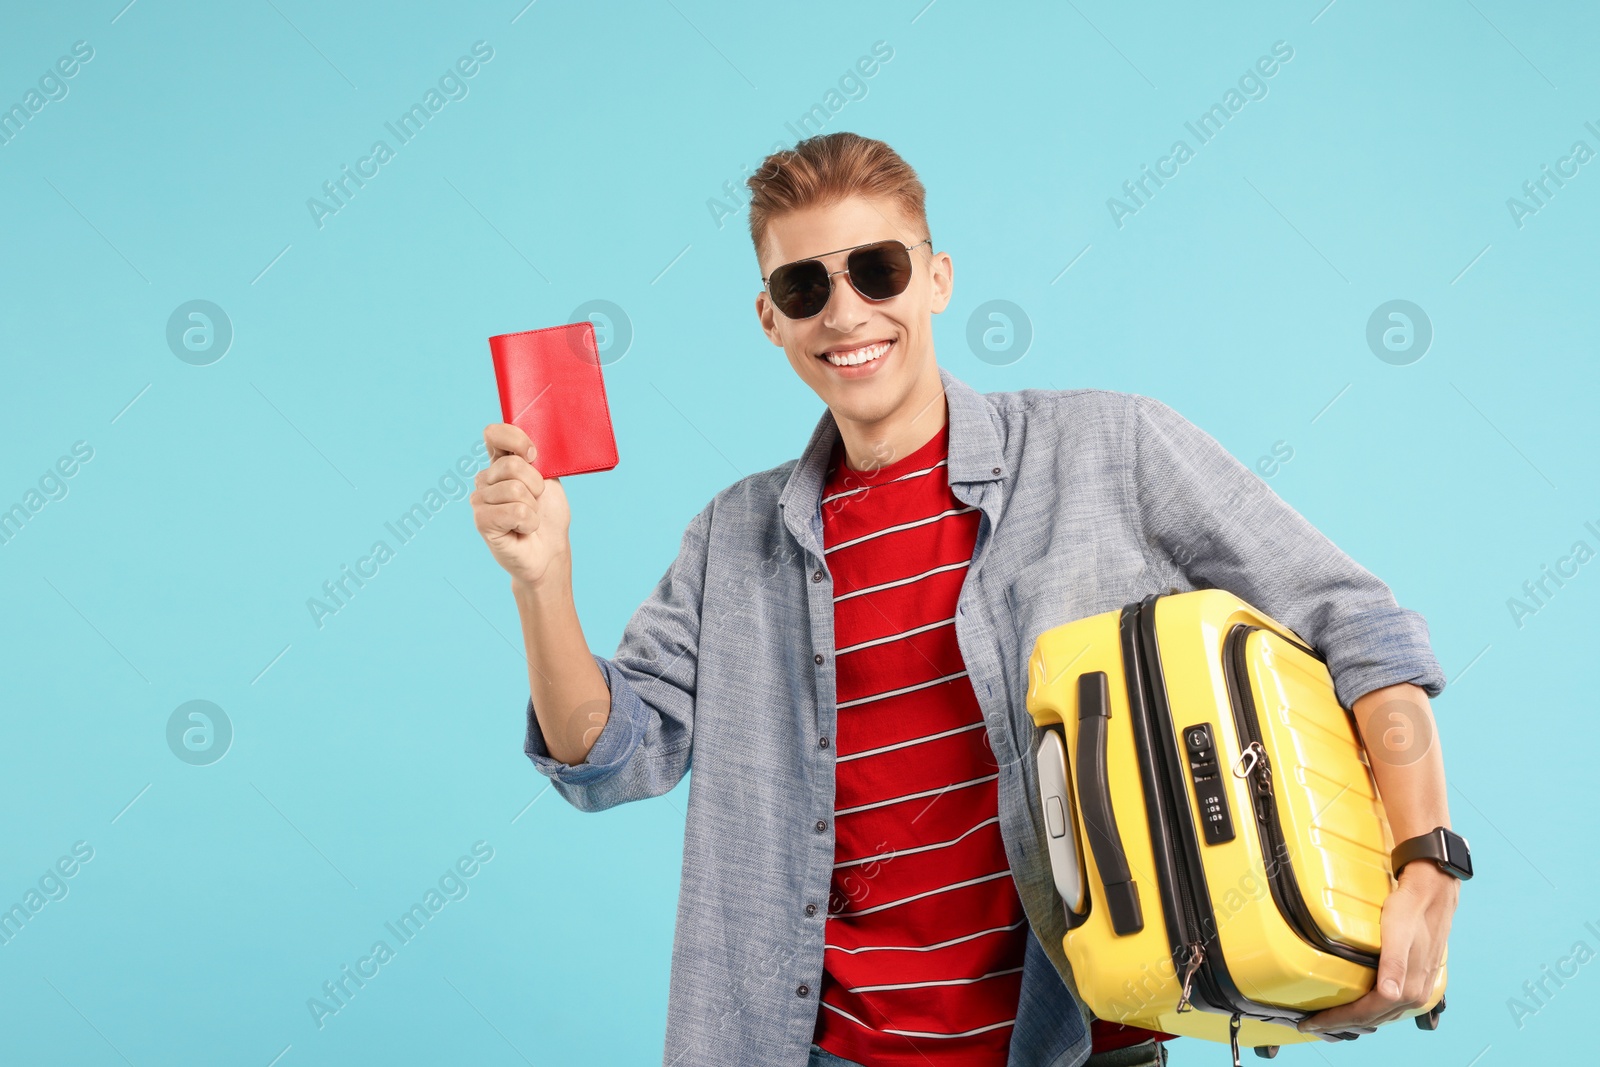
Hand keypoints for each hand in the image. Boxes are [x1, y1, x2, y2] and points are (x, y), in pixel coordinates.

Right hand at [470, 423, 570, 588]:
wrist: (550, 551)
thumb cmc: (548, 516)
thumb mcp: (548, 479)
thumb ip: (535, 458)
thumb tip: (528, 446)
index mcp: (499, 463)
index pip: (494, 434)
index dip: (515, 440)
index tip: (533, 455)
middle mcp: (485, 479)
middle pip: (512, 466)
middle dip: (536, 485)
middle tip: (536, 501)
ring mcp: (479, 500)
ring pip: (515, 489)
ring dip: (533, 507)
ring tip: (529, 518)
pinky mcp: (482, 521)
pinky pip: (516, 511)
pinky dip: (529, 522)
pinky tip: (523, 529)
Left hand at [1297, 861, 1457, 1036]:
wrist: (1433, 893)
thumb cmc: (1410, 910)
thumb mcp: (1397, 933)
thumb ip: (1394, 966)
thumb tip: (1390, 994)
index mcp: (1408, 988)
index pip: (1365, 1014)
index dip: (1337, 1021)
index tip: (1311, 1023)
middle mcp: (1415, 995)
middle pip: (1372, 1020)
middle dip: (1342, 1024)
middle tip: (1314, 1024)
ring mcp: (1418, 989)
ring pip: (1382, 1016)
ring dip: (1357, 1021)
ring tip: (1332, 1019)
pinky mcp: (1418, 980)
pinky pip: (1391, 1006)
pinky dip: (1372, 1012)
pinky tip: (1361, 1007)